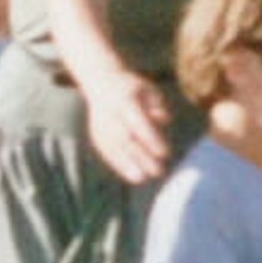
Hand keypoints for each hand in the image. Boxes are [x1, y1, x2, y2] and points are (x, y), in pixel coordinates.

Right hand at [85, 63, 174, 186]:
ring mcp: (101, 126)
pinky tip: (133, 176)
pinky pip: (108, 152)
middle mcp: (110, 115)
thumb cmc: (131, 87)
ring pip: (115, 148)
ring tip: (142, 178)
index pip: (138, 122)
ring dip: (128, 165)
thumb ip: (157, 104)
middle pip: (126, 139)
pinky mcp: (97, 135)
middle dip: (141, 156)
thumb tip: (164, 120)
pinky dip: (120, 165)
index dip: (151, 138)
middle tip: (158, 171)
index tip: (164, 153)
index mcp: (124, 100)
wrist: (100, 83)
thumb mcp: (147, 88)